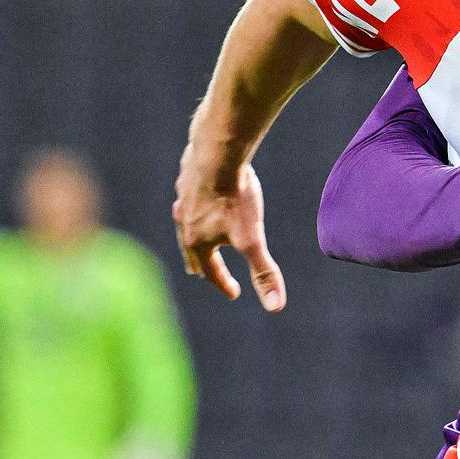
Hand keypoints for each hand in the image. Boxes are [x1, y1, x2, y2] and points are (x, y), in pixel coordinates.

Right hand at [173, 156, 285, 310]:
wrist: (218, 152)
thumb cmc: (234, 197)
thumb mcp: (252, 239)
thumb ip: (263, 271)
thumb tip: (276, 306)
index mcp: (197, 241)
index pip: (211, 271)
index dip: (224, 283)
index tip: (235, 292)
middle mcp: (184, 222)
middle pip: (191, 250)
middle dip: (200, 263)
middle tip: (201, 272)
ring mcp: (184, 198)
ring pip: (187, 222)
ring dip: (193, 234)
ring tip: (198, 237)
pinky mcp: (188, 177)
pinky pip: (190, 196)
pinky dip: (195, 205)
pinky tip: (202, 199)